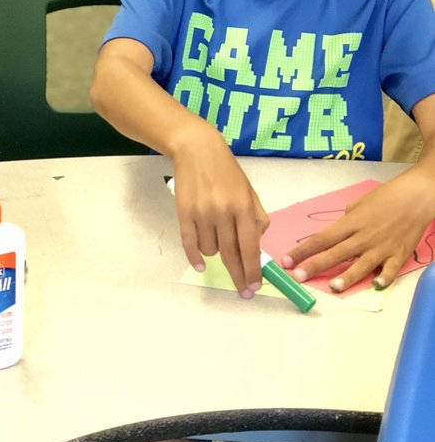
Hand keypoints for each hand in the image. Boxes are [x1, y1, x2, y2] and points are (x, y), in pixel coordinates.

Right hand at [171, 134, 268, 297]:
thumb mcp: (249, 191)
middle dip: (239, 276)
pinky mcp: (184, 214)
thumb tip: (257, 245)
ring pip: (211, 250)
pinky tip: (201, 266)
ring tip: (217, 236)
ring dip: (216, 252)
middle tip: (243, 292)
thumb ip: (257, 218)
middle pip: (231, 254)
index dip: (253, 270)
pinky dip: (195, 257)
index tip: (255, 286)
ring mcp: (202, 214)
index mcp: (243, 207)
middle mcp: (223, 212)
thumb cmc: (226, 171)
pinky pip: (190, 243)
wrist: (197, 150)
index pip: (250, 247)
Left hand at [282, 168, 434, 290]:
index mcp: (351, 223)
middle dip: (315, 265)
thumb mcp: (359, 204)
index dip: (302, 250)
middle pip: (335, 253)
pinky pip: (390, 269)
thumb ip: (346, 222)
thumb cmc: (386, 196)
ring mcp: (382, 247)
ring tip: (333, 287)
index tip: (286, 260)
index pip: (321, 239)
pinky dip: (384, 278)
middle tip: (298, 276)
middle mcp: (363, 237)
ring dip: (347, 276)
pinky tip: (376, 285)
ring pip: (361, 264)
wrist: (416, 196)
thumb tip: (335, 235)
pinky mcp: (399, 254)